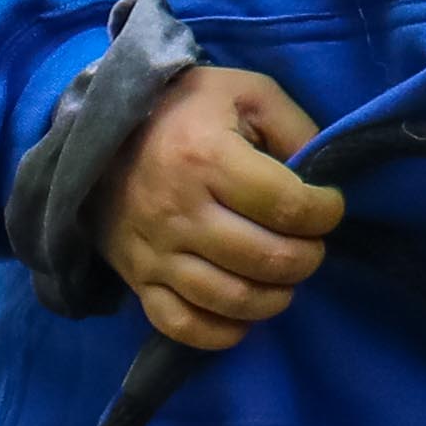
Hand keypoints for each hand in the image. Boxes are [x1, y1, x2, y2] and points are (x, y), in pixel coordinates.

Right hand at [110, 67, 339, 353]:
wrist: (99, 129)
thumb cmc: (186, 108)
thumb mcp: (247, 93)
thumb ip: (295, 128)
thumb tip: (322, 177)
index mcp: (207, 158)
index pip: (289, 206)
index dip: (325, 212)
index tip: (326, 204)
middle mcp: (178, 210)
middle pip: (266, 258)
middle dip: (307, 256)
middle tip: (308, 242)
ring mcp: (154, 251)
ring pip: (230, 298)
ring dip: (274, 297)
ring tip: (281, 276)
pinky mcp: (137, 278)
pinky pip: (181, 324)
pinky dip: (221, 332)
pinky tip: (242, 315)